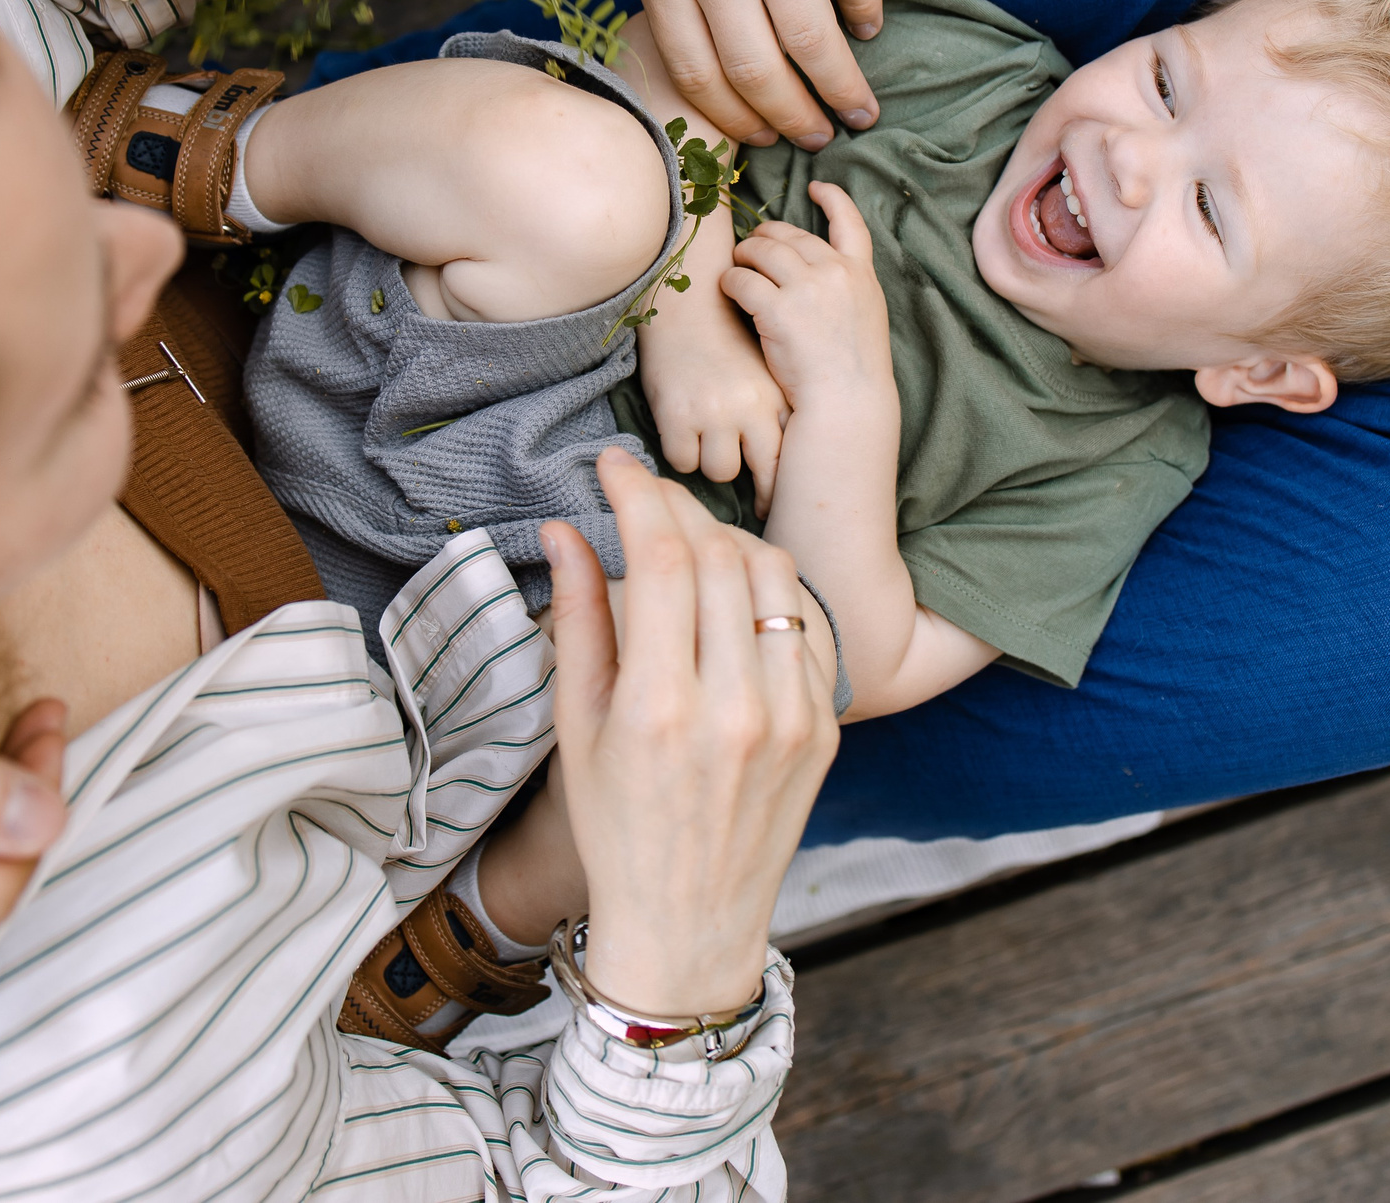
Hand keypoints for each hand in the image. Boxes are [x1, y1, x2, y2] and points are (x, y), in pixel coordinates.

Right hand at [545, 449, 836, 1014]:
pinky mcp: (825, 727)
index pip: (662, 556)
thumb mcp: (576, 728)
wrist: (689, 923)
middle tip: (645, 495)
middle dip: (677, 505)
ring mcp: (791, 717)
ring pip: (772, 575)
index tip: (613, 464)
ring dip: (727, 540)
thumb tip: (564, 528)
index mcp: (659, 707)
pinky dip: (764, 594)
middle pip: (719, 552)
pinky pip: (802, 625)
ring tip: (689, 543)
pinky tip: (730, 599)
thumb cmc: (617, 828)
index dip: (637, 492)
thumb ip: (578, 618)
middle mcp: (735, 706)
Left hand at [615, 0, 884, 149]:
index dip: (734, 119)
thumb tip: (716, 14)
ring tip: (863, 106)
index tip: (763, 139)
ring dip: (841, 84)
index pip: (693, 72)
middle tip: (822, 139)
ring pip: (811, 39)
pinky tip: (874, 23)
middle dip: (793, 120)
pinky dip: (867, 9)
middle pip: (755, 72)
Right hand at [638, 307, 787, 518]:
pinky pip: (683, 460)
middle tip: (758, 507)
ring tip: (708, 439)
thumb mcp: (763, 366)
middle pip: (760, 471)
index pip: (789, 454)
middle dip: (759, 489)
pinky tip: (681, 430)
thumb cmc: (725, 335)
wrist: (684, 298)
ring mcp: (714, 411)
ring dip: (713, 460)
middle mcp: (750, 405)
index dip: (786, 484)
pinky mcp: (678, 414)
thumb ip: (776, 407)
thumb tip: (791, 458)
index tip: (781, 503)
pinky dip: (681, 451)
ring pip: (720, 470)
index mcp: (776, 394)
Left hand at [718, 183, 894, 416]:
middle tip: (752, 245)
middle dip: (766, 235)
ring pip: (761, 249)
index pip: (850, 223)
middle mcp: (835, 272)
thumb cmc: (850, 372)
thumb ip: (845, 289)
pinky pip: (741, 280)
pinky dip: (730, 281)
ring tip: (736, 266)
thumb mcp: (864, 318)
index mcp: (860, 274)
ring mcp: (807, 288)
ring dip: (744, 254)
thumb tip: (813, 271)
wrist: (846, 402)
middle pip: (790, 234)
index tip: (817, 186)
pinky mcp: (777, 309)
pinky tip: (727, 290)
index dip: (833, 199)